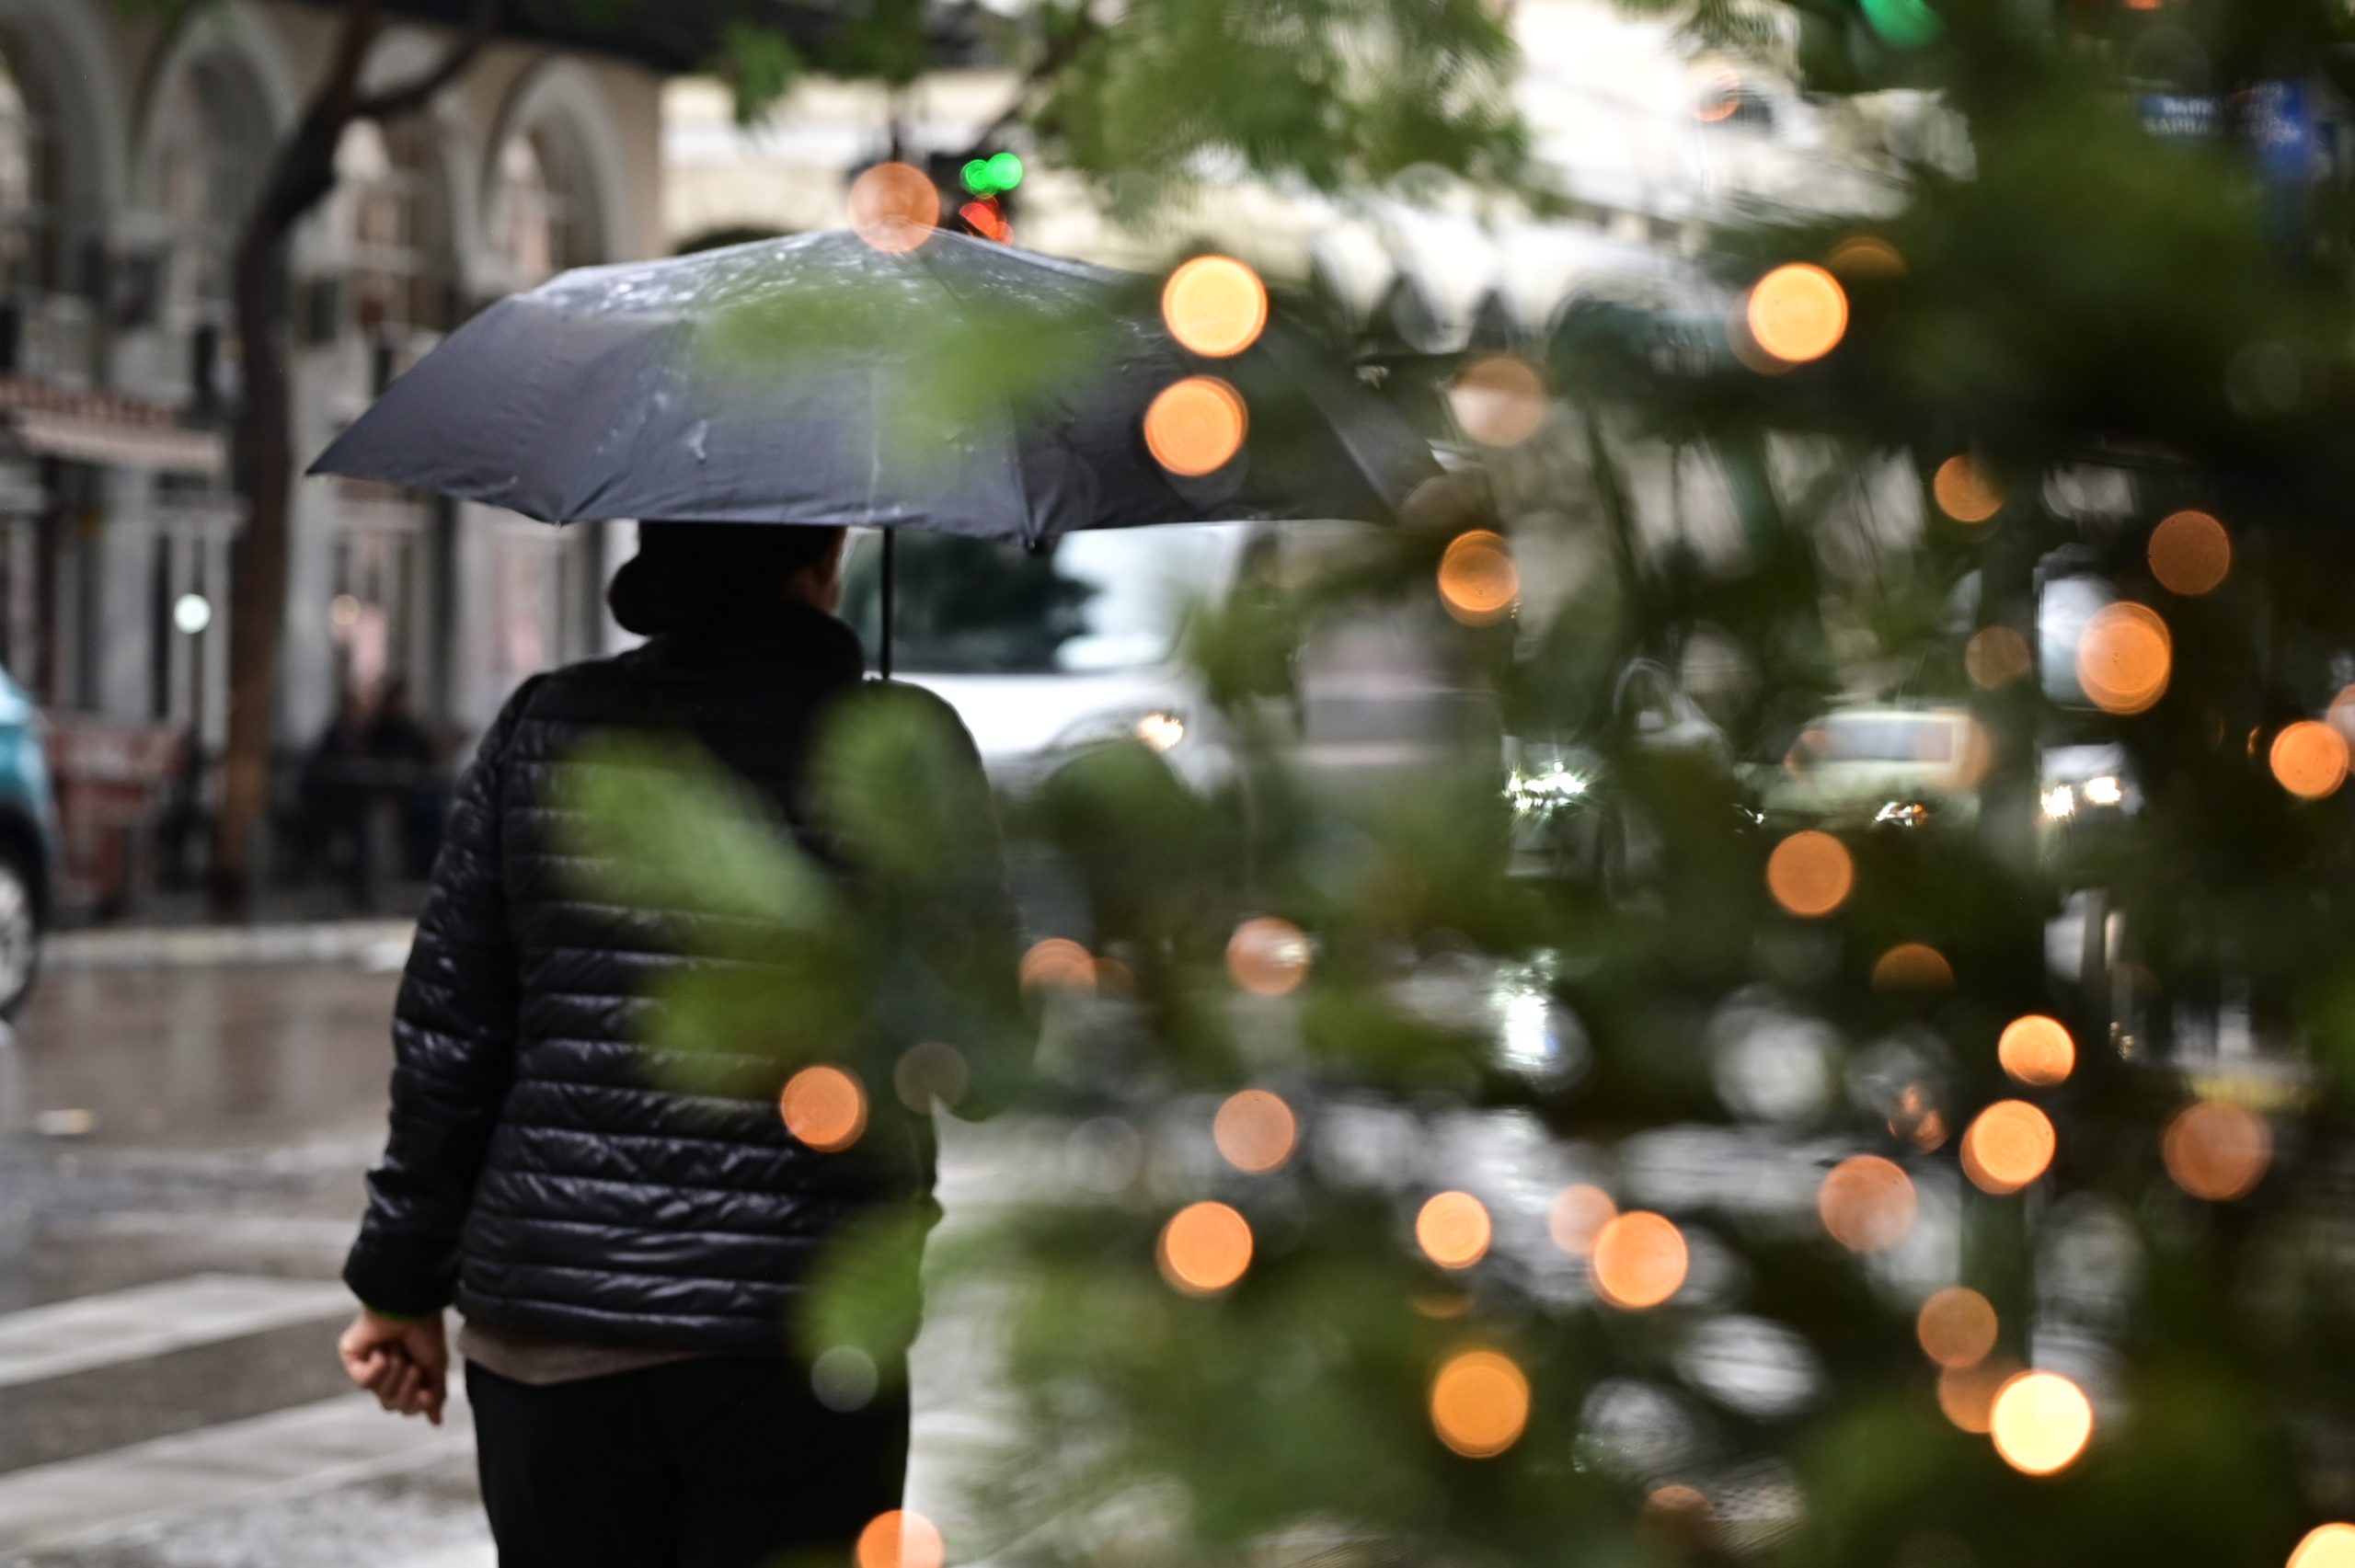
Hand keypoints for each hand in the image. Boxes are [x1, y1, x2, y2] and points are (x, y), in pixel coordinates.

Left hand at [338, 1307, 448, 1425]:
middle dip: (406, 1388)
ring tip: (399, 1351)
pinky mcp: (352, 1359)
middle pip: (392, 1405)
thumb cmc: (427, 1331)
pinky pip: (364, 1381)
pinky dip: (378, 1368)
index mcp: (407, 1374)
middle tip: (414, 1367)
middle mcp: (387, 1373)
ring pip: (379, 1393)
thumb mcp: (437, 1366)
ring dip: (394, 1373)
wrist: (411, 1308)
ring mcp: (368, 1367)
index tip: (428, 1393)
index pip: (408, 1407)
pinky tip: (382, 1351)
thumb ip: (436, 1394)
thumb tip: (437, 1422)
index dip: (417, 1404)